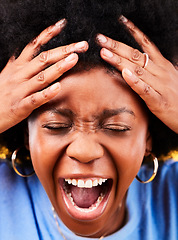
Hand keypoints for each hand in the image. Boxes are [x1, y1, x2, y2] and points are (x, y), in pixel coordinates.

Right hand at [0, 19, 87, 132]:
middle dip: (64, 51)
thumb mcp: (6, 75)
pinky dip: (47, 93)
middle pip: (43, 59)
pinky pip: (35, 99)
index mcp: (17, 67)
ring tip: (73, 60)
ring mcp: (20, 90)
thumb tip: (21, 54)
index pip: (34, 46)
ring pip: (41, 77)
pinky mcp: (21, 106)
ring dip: (59, 67)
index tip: (62, 26)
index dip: (47, 35)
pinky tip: (58, 87)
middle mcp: (19, 76)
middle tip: (81, 46)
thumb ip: (17, 65)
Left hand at [96, 17, 177, 132]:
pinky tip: (125, 75)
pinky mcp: (158, 100)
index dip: (133, 32)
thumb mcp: (165, 77)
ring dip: (119, 61)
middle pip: (136, 55)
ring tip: (105, 53)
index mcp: (162, 65)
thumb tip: (135, 61)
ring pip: (137, 69)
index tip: (120, 22)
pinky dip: (135, 82)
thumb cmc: (174, 96)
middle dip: (116, 46)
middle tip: (101, 39)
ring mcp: (160, 85)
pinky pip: (145, 90)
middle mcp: (161, 71)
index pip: (146, 44)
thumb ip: (151, 69)